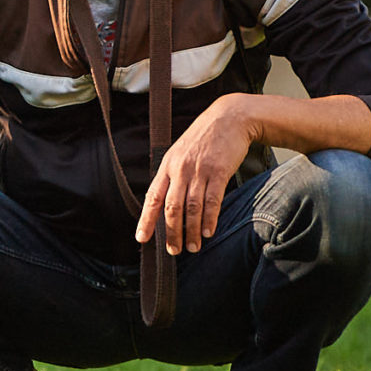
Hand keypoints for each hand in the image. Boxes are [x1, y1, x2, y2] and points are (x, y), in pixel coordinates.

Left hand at [136, 95, 256, 255]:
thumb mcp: (180, 152)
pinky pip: (212, 200)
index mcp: (167, 166)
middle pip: (171, 207)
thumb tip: (164, 202)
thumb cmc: (204, 138)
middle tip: (173, 251)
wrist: (229, 118)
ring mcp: (199, 170)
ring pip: (191, 207)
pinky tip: (208, 232)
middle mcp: (180, 169)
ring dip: (191, 231)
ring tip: (192, 247)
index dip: (146, 220)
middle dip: (171, 233)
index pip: (152, 197)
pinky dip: (209, 219)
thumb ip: (173, 175)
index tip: (141, 239)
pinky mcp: (219, 171)